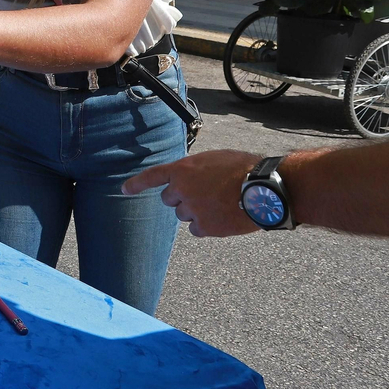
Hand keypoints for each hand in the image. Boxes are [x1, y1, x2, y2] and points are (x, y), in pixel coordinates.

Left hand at [122, 150, 261, 237]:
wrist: (265, 188)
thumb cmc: (244, 169)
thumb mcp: (215, 159)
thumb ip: (196, 169)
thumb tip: (191, 178)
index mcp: (183, 169)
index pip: (152, 176)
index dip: (136, 183)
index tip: (124, 190)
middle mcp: (182, 189)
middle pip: (169, 199)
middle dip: (180, 198)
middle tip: (203, 195)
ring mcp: (192, 209)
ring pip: (182, 215)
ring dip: (195, 211)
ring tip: (218, 204)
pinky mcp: (205, 226)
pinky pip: (196, 229)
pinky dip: (206, 226)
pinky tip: (221, 218)